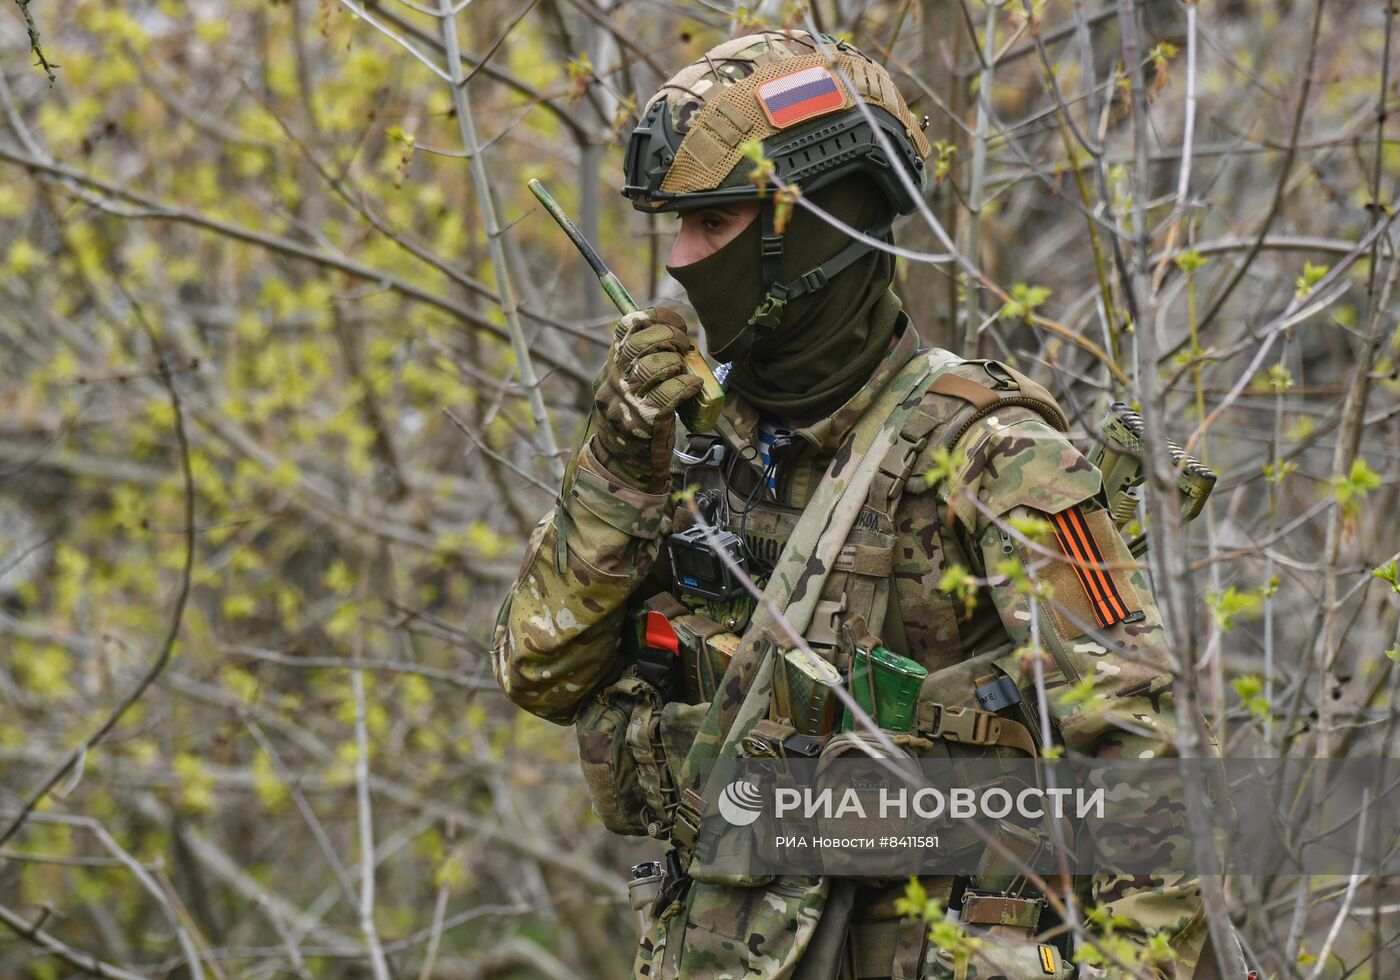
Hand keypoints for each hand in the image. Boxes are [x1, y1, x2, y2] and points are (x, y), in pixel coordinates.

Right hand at [590, 307, 702, 492]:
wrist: (623, 467)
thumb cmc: (633, 424)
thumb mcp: (628, 389)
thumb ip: (641, 365)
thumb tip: (674, 340)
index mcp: (610, 369)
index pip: (625, 328)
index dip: (654, 318)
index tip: (676, 324)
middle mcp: (613, 382)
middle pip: (638, 343)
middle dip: (668, 336)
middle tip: (685, 345)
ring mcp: (627, 402)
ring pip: (650, 367)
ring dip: (675, 362)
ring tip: (684, 369)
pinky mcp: (644, 421)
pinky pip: (667, 394)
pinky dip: (685, 385)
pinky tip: (693, 386)